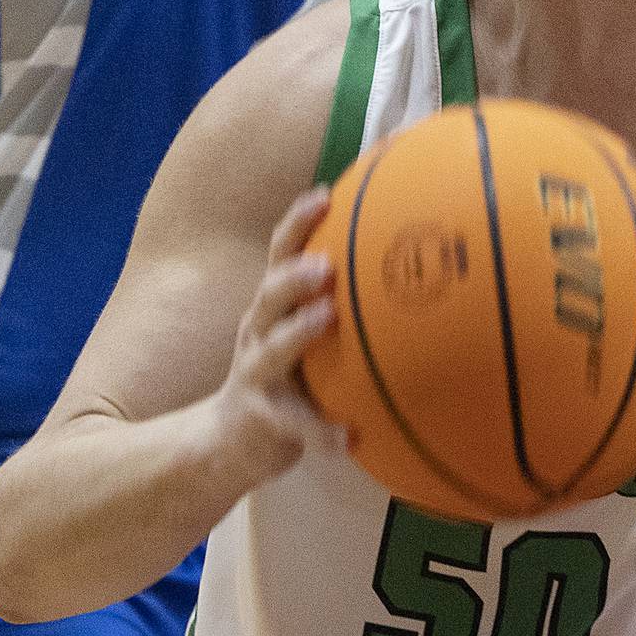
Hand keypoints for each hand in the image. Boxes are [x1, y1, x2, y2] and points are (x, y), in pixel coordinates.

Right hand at [208, 187, 344, 490]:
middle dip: (294, 275)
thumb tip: (406, 270)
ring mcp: (255, 374)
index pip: (280, 254)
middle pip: (269, 293)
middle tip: (325, 262)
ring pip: (272, 349)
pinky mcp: (262, 418)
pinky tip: (348, 437)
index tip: (325, 195)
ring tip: (327, 317)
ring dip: (298, 331)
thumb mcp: (303, 335)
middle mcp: (259, 332)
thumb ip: (338, 305)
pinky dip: (320, 431)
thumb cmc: (285, 376)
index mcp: (273, 307)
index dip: (297, 222)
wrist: (228, 441)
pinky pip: (295, 424)